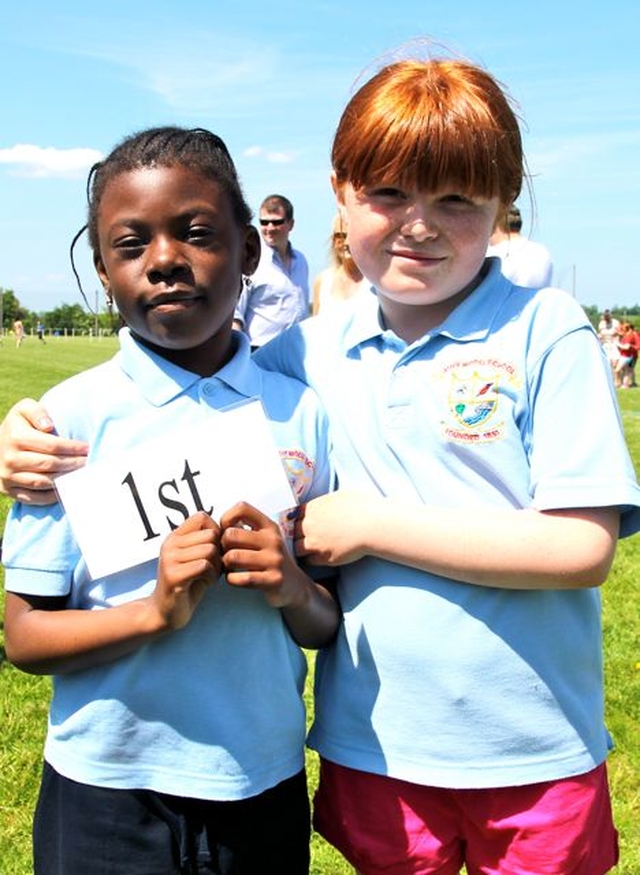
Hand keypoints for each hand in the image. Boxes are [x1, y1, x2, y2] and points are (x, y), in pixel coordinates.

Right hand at [0, 399, 87, 503]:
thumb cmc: (19, 425)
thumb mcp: (24, 409)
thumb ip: (37, 412)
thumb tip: (48, 426)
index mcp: (16, 437)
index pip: (51, 446)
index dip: (72, 448)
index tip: (88, 449)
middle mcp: (10, 458)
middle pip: (49, 465)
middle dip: (73, 464)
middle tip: (89, 463)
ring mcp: (8, 476)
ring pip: (43, 482)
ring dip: (65, 480)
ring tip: (81, 475)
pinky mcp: (9, 490)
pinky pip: (34, 498)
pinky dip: (52, 496)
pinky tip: (67, 488)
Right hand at [153, 512, 220, 629]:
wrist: (166, 612)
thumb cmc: (189, 584)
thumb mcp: (199, 558)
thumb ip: (211, 542)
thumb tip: (236, 525)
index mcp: (175, 537)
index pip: (201, 517)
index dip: (216, 531)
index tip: (216, 550)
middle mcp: (170, 544)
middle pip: (210, 534)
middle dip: (220, 552)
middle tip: (216, 567)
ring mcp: (169, 559)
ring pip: (209, 550)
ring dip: (217, 565)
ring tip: (211, 575)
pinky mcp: (173, 575)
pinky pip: (204, 566)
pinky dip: (212, 576)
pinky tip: (207, 583)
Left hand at [220, 501, 305, 607]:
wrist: (295, 585)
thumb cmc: (270, 559)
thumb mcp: (264, 538)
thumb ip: (244, 529)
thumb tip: (216, 526)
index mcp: (269, 526)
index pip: (242, 508)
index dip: (226, 518)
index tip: (225, 531)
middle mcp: (273, 540)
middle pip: (231, 535)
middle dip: (222, 546)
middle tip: (224, 554)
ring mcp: (275, 560)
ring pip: (232, 557)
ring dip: (225, 565)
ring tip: (228, 567)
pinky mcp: (273, 580)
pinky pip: (241, 578)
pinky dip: (231, 579)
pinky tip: (234, 579)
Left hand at [293, 490, 374, 564]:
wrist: (373, 525)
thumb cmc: (363, 506)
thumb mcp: (341, 495)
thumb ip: (328, 501)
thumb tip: (326, 502)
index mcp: (312, 508)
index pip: (293, 515)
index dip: (296, 520)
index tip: (298, 524)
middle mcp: (309, 525)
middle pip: (291, 532)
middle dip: (294, 535)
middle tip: (299, 538)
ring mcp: (315, 543)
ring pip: (296, 549)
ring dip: (300, 549)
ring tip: (305, 550)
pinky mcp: (324, 557)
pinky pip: (309, 561)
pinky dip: (312, 560)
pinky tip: (317, 558)